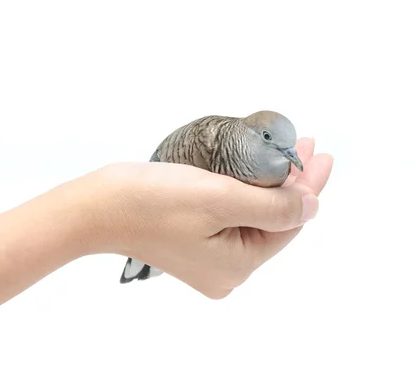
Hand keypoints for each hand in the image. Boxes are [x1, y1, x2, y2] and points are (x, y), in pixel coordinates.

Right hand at [83, 137, 332, 298]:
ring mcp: (209, 260)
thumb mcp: (220, 199)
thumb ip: (274, 206)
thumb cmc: (153, 201)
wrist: (95, 207)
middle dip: (291, 183)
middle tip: (306, 145)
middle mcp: (227, 271)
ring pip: (253, 218)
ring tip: (287, 152)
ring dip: (270, 184)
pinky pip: (233, 218)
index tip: (320, 153)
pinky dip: (247, 193)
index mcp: (237, 266)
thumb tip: (313, 206)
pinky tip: (256, 172)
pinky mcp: (193, 244)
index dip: (308, 187)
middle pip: (272, 221)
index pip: (288, 223)